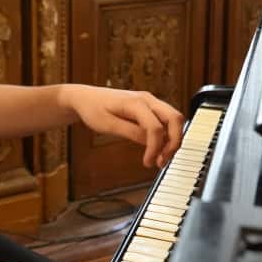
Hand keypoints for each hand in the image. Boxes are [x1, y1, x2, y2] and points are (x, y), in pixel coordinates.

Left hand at [62, 85, 183, 167]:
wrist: (86, 98)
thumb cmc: (93, 109)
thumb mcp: (107, 125)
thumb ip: (130, 132)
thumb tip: (150, 142)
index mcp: (135, 103)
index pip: (155, 127)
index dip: (155, 148)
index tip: (148, 163)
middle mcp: (147, 99)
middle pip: (175, 118)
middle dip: (174, 142)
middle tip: (163, 161)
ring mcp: (150, 101)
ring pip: (174, 119)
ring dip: (173, 139)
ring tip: (160, 158)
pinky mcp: (149, 107)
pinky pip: (166, 120)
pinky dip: (167, 135)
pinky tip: (157, 149)